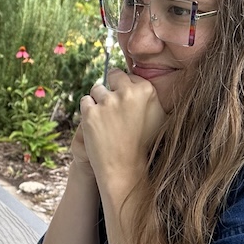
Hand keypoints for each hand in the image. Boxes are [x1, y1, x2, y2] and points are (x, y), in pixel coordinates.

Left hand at [78, 68, 166, 192]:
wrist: (124, 168)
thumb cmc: (143, 144)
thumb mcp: (158, 117)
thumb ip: (150, 96)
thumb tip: (142, 81)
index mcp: (146, 90)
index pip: (129, 76)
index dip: (125, 88)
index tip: (125, 102)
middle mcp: (127, 92)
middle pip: (113, 75)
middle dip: (111, 87)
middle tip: (112, 107)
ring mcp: (107, 102)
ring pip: (97, 88)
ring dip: (98, 100)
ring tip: (105, 120)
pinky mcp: (90, 112)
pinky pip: (85, 101)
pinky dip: (88, 111)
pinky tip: (96, 124)